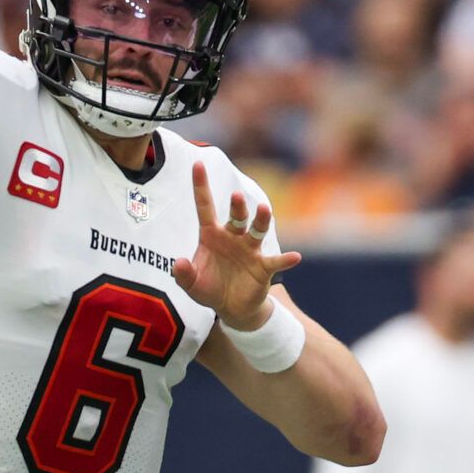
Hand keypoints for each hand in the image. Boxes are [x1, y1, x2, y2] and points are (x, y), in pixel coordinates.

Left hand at [173, 162, 301, 330]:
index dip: (201, 186)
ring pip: (257, 230)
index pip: (205, 206)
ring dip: (261, 220)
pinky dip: (285, 259)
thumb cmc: (209, 289)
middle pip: (236, 217)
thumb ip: (183, 274)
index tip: (197, 164)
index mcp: (211, 235)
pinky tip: (294, 257)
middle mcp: (232, 237)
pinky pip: (276, 261)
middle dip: (237, 206)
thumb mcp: (191, 284)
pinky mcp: (264, 267)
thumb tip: (179, 263)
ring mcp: (250, 250)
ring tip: (264, 210)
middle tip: (236, 196)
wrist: (231, 308)